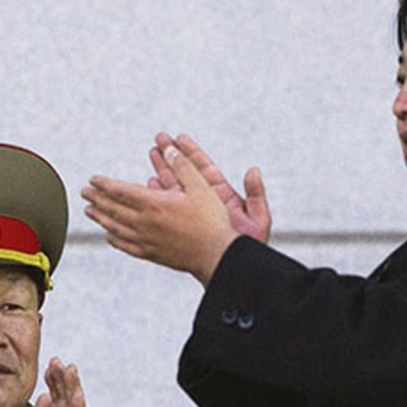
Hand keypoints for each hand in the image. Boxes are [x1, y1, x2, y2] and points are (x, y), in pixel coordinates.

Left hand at [82, 135, 256, 283]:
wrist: (216, 254)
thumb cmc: (211, 221)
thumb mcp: (201, 187)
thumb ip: (183, 166)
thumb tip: (170, 149)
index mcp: (153, 203)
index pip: (120, 191)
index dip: (104, 184)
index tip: (93, 179)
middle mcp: (144, 222)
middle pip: (113, 209)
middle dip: (97, 199)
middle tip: (84, 192)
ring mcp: (145, 240)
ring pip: (115, 227)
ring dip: (100, 218)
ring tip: (90, 211)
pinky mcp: (151, 254)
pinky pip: (125, 246)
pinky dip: (114, 239)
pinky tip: (109, 236)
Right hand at [149, 133, 270, 243]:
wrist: (235, 268)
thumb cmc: (250, 246)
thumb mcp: (259, 219)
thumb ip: (256, 194)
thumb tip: (254, 170)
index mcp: (224, 196)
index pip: (205, 169)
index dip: (191, 153)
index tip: (178, 138)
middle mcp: (207, 203)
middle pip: (187, 174)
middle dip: (172, 157)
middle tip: (158, 140)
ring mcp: (194, 214)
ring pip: (175, 188)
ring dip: (162, 171)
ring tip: (151, 154)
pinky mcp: (183, 226)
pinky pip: (168, 208)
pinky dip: (158, 196)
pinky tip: (148, 184)